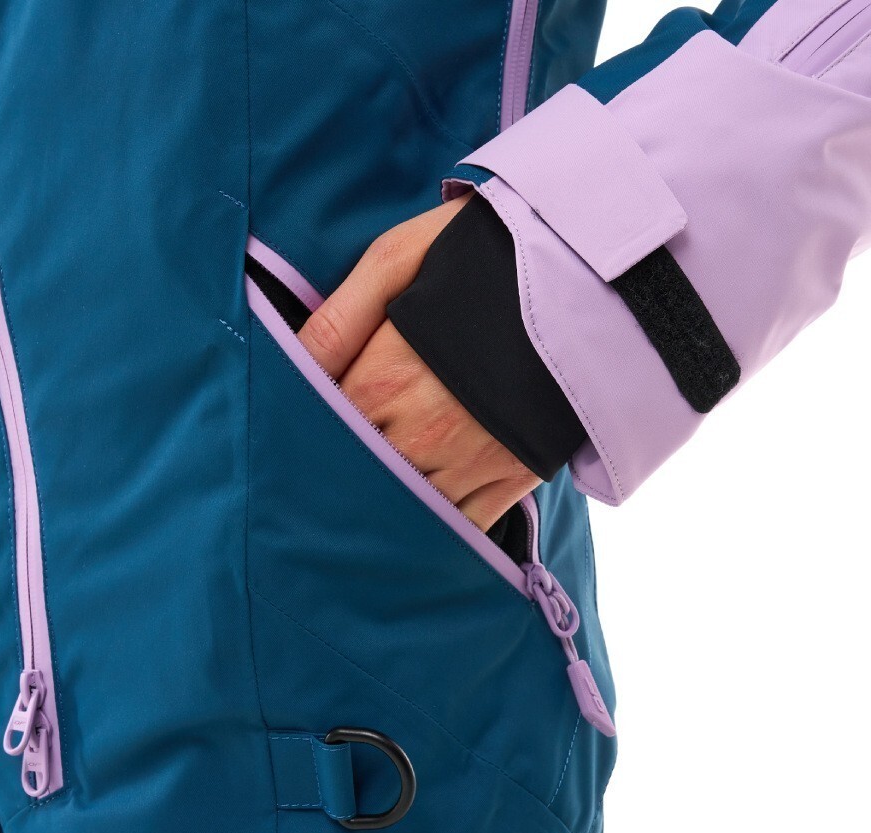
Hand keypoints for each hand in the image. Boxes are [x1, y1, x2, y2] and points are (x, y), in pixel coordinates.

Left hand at [298, 194, 538, 531]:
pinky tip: (420, 513)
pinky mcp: (510, 479)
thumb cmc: (487, 255)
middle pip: (356, 467)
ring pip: (402, 504)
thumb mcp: (401, 258)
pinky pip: (459, 525)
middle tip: (321, 467)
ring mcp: (468, 461)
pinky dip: (435, 525)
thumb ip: (339, 316)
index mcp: (384, 375)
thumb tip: (289, 360)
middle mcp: (421, 429)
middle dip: (339, 464)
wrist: (595, 277)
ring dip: (382, 500)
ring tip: (370, 491)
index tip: (296, 427)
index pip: (320, 420)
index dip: (305, 423)